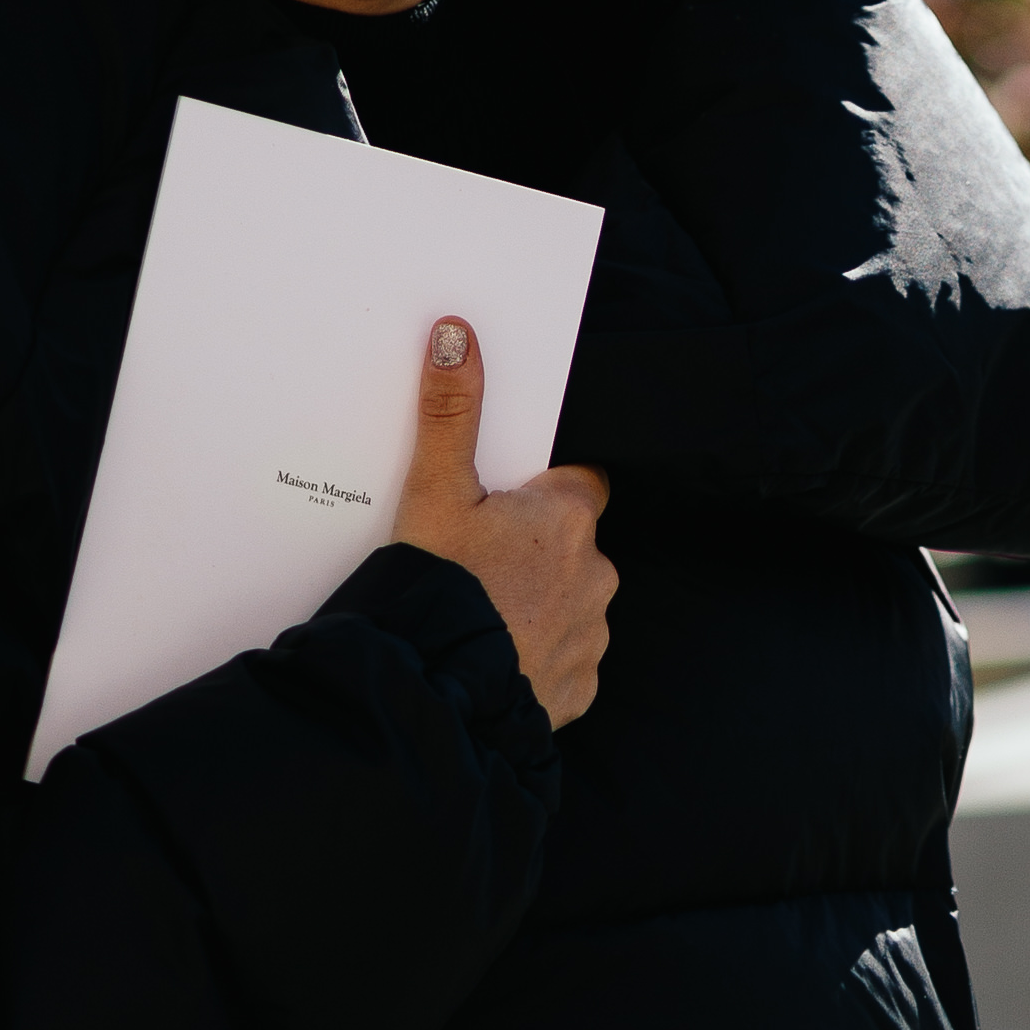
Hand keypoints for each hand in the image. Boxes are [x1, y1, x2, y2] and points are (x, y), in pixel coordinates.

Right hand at [388, 318, 615, 727]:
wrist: (438, 695)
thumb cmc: (440, 587)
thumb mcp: (433, 492)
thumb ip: (450, 414)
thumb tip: (458, 334)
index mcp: (567, 519)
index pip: (580, 483)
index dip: (543, 489)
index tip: (504, 503)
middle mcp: (596, 573)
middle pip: (571, 546)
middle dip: (534, 551)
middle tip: (475, 562)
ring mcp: (591, 635)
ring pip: (569, 605)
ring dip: (535, 605)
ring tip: (477, 614)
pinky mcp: (579, 689)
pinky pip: (561, 662)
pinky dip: (533, 658)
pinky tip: (491, 659)